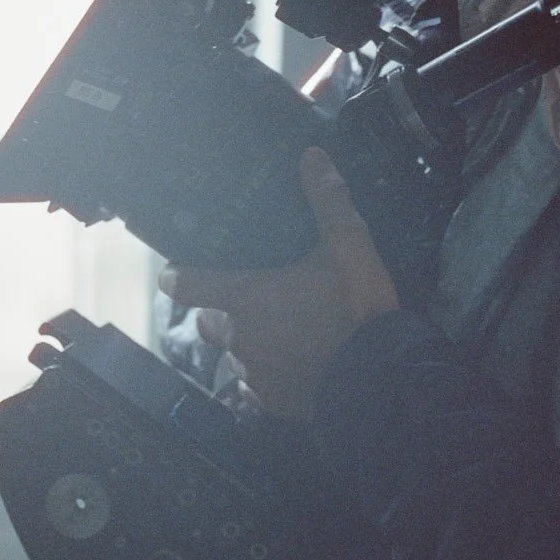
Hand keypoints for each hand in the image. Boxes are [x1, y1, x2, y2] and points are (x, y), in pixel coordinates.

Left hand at [157, 146, 398, 420]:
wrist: (381, 380)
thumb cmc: (355, 308)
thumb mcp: (349, 246)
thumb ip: (327, 201)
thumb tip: (311, 154)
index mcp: (244, 298)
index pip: (184, 285)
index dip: (178, 276)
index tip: (179, 271)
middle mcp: (238, 338)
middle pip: (206, 322)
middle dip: (219, 312)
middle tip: (249, 300)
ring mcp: (253, 376)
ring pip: (233, 356)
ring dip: (247, 344)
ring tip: (280, 334)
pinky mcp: (272, 405)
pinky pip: (255, 390)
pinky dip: (268, 377)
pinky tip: (294, 367)